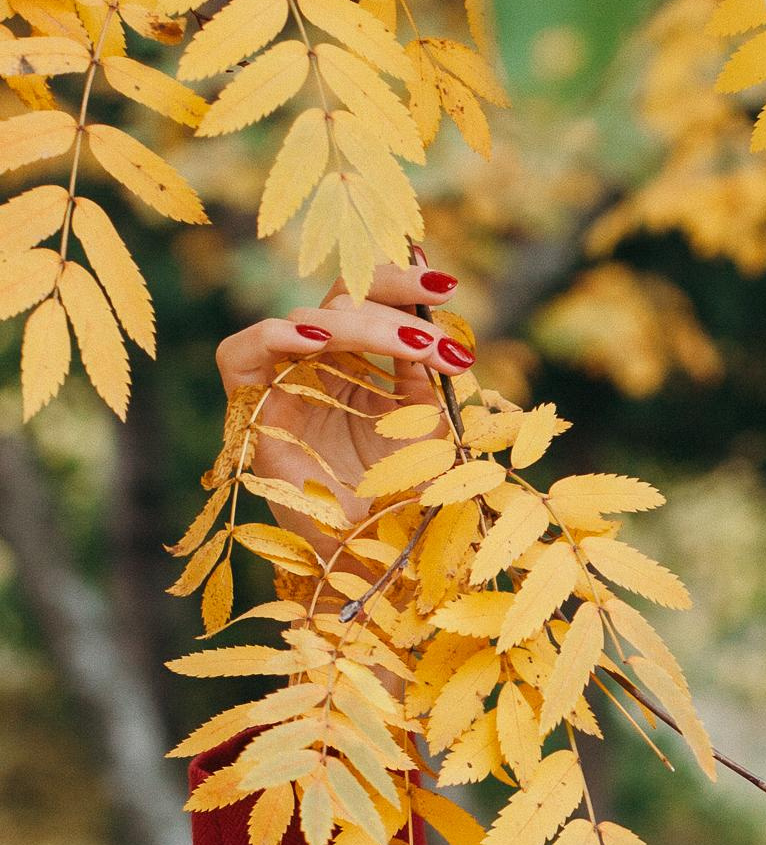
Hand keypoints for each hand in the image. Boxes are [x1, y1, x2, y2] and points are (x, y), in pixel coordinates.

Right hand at [215, 261, 473, 520]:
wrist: (374, 557)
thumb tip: (431, 313)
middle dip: (394, 298)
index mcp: (355, 367)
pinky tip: (317, 338)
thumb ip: (422, 371)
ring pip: (304, 322)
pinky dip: (273, 336)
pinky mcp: (251, 415)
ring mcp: (283, 387)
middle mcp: (317, 370)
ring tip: (413, 344)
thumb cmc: (401, 495)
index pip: (367, 303)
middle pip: (338, 301)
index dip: (401, 287)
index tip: (446, 286)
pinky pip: (239, 355)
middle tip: (440, 315)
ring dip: (362, 324)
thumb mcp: (427, 425)